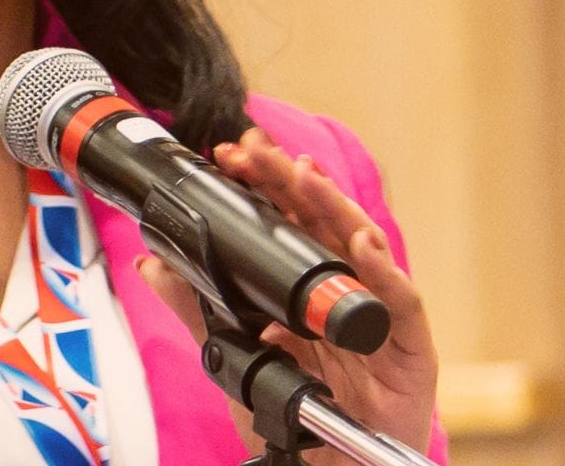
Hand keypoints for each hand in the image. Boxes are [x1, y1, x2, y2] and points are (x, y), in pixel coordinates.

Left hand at [134, 128, 438, 463]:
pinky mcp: (411, 351)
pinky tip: (361, 243)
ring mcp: (379, 318)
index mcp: (308, 289)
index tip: (230, 158)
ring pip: (362, 249)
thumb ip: (197, 309)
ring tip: (305, 175)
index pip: (287, 224)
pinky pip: (401, 305)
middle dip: (290, 182)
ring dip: (334, 208)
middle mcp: (345, 293)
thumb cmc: (299, 414)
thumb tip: (153, 264)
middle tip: (257, 150)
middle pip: (320, 225)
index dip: (263, 188)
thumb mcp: (236, 355)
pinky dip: (384, 271)